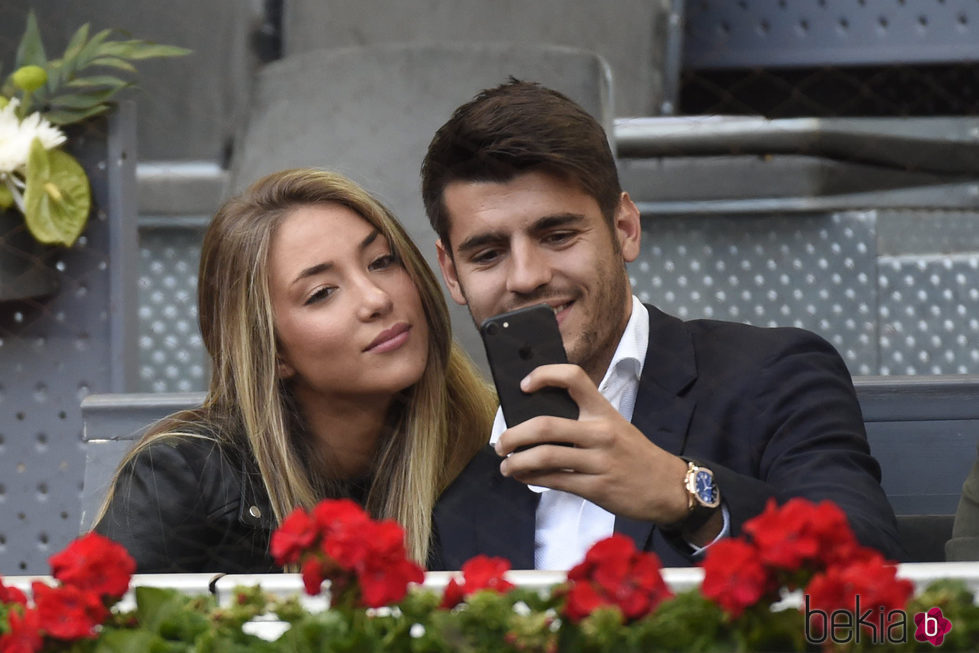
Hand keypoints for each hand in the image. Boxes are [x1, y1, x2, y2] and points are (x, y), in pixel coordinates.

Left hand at [495, 363, 690, 524]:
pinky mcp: (597, 488)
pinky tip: (524, 478)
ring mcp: (599, 461)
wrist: (668, 487)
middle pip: (545, 426)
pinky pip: (555, 481)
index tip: (524, 385)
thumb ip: (582, 421)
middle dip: (514, 435)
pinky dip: (532, 479)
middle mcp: (601, 432)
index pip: (574, 378)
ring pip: (544, 457)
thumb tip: (535, 423)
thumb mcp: (615, 427)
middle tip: (500, 443)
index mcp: (604, 410)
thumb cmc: (634, 454)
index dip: (545, 375)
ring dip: (516, 462)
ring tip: (506, 465)